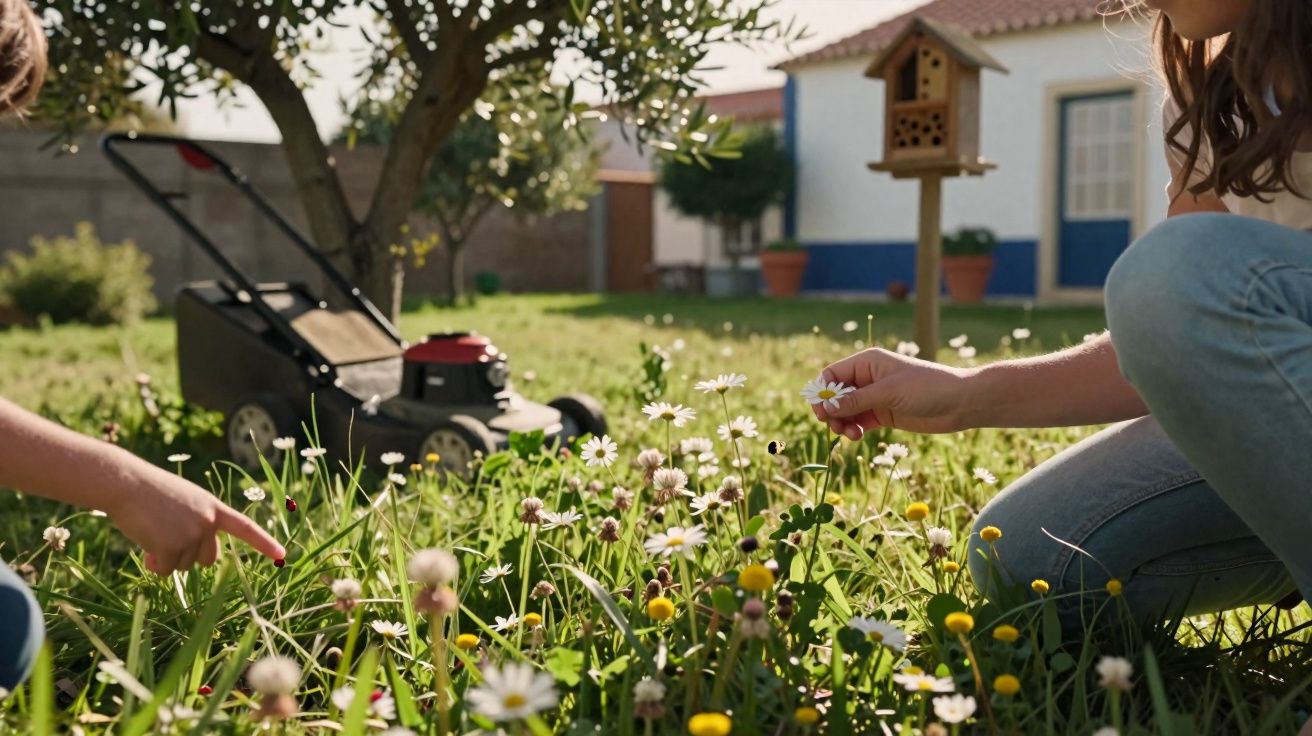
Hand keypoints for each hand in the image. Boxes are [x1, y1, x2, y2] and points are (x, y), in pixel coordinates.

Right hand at [102, 453, 284, 575]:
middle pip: (208, 559)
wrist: (127, 483)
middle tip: (166, 536)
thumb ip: (196, 526)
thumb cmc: (150, 493)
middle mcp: (208, 522)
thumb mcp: (184, 503)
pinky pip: (166, 570)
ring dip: (167, 557)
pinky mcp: (173, 547)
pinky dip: (155, 563)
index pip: (245, 528)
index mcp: (213, 507)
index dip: (264, 543)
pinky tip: (145, 543)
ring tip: (153, 531)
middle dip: (188, 556)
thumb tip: (190, 562)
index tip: (283, 555)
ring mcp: (192, 534)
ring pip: (184, 566)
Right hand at [813, 348, 972, 438]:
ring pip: (845, 411)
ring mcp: (875, 397)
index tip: (822, 411)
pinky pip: (858, 421)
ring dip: (842, 423)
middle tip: (834, 426)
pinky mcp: (883, 414)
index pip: (832, 375)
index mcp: (867, 362)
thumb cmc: (926, 387)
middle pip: (836, 395)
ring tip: (850, 434)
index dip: (823, 392)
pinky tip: (857, 436)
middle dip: (831, 411)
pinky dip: (853, 429)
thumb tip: (827, 406)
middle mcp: (868, 378)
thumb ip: (856, 400)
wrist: (960, 403)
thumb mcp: (888, 392)